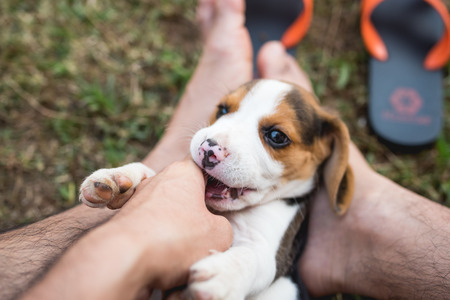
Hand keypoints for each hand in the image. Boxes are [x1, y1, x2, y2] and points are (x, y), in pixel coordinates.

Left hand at [110, 158, 232, 288]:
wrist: (123, 257)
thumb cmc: (175, 238)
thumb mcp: (219, 235)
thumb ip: (222, 226)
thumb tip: (213, 228)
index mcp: (183, 172)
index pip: (204, 166)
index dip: (216, 181)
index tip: (224, 198)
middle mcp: (158, 180)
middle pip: (185, 191)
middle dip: (196, 210)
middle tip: (207, 231)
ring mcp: (138, 199)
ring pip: (167, 211)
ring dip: (177, 228)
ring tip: (184, 250)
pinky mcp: (124, 220)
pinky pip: (150, 227)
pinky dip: (158, 239)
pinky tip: (164, 256)